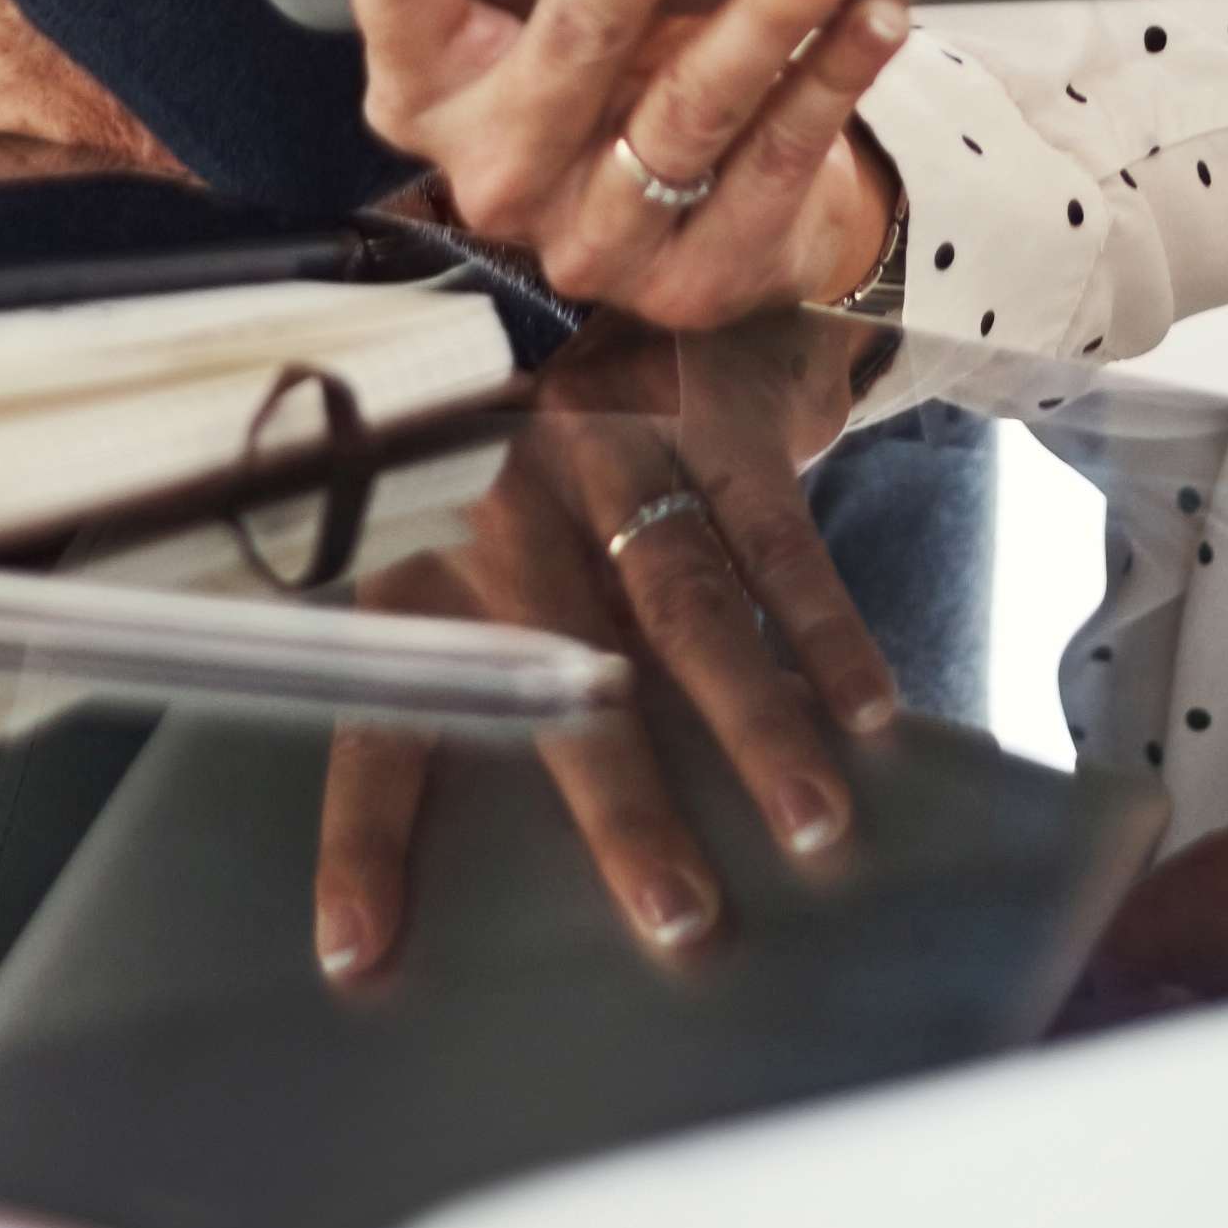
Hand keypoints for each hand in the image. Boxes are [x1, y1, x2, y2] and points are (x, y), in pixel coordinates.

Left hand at [313, 319, 901, 989]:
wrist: (610, 272)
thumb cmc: (518, 448)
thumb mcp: (444, 536)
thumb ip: (445, 661)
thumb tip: (408, 856)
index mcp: (415, 547)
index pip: (374, 704)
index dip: (364, 834)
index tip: (359, 956)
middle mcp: (502, 497)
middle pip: (557, 666)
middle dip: (623, 802)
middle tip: (680, 919)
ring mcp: (611, 450)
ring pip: (686, 604)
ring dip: (757, 723)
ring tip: (813, 829)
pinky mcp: (709, 420)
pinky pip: (777, 537)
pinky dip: (826, 627)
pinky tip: (867, 713)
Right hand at [330, 0, 904, 328]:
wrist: (692, 226)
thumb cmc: (607, 70)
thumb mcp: (538, 9)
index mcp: (428, 87)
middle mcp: (496, 168)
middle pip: (569, 43)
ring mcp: (593, 237)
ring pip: (688, 109)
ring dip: (765, 12)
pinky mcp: (693, 277)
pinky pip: (772, 162)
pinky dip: (828, 80)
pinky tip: (874, 13)